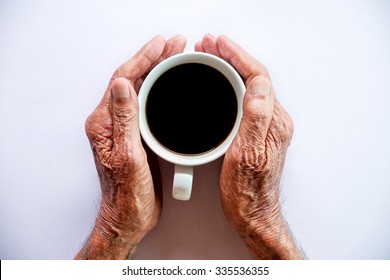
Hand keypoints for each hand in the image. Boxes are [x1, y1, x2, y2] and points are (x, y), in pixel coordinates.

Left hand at [75, 35, 185, 258]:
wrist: (129, 216)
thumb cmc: (127, 194)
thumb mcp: (127, 157)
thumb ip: (124, 120)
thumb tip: (121, 84)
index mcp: (104, 124)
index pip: (123, 79)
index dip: (143, 58)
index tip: (162, 44)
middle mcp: (110, 122)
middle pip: (131, 79)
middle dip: (153, 58)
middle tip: (175, 44)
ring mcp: (123, 128)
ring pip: (139, 89)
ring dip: (156, 70)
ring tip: (175, 56)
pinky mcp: (134, 135)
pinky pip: (146, 104)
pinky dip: (159, 88)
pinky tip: (170, 84)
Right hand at [196, 34, 302, 258]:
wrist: (252, 212)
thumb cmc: (246, 190)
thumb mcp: (247, 154)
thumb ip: (256, 117)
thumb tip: (259, 83)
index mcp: (273, 122)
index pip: (258, 77)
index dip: (237, 56)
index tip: (218, 43)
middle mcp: (273, 120)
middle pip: (254, 77)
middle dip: (231, 56)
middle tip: (208, 45)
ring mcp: (266, 126)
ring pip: (249, 86)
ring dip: (230, 67)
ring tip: (210, 56)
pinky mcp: (257, 132)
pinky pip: (245, 98)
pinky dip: (230, 84)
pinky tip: (217, 82)